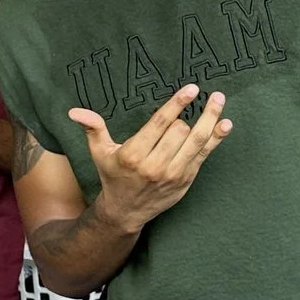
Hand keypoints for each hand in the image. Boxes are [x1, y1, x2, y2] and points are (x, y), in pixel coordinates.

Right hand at [69, 86, 230, 233]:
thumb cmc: (113, 176)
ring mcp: (173, 174)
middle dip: (186, 114)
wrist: (126, 211)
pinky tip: (225, 123)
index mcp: (133, 155)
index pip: (159, 124)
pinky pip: (205, 154)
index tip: (191, 88)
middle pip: (180, 130)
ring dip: (210, 118)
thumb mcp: (99, 153)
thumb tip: (75, 111)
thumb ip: (93, 129)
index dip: (177, 104)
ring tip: (218, 99)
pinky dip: (217, 138)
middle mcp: (154, 165)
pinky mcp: (186, 179)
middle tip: (198, 96)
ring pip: (197, 140)